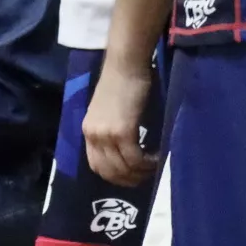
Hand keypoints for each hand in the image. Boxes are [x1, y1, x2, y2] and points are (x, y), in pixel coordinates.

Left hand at [81, 57, 157, 187]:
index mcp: (88, 131)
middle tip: (146, 176)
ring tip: (154, 167)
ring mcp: (106, 135)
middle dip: (129, 179)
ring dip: (141, 172)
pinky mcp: (121, 132)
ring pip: (123, 168)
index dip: (114, 176)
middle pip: (109, 172)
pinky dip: (147, 163)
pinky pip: (135, 159)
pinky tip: (157, 158)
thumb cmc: (122, 83)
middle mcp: (93, 136)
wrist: (126, 65)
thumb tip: (128, 154)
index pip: (95, 165)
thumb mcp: (110, 112)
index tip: (131, 176)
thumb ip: (112, 132)